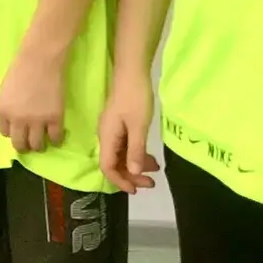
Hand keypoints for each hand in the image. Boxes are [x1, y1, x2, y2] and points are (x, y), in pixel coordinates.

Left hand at [0, 46, 65, 153]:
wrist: (40, 59)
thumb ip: (8, 108)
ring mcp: (36, 120)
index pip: (5, 133)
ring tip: (43, 141)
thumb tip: (15, 123)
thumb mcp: (5, 91)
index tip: (19, 129)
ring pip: (37, 145)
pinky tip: (56, 136)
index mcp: (2, 111)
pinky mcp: (54, 118)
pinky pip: (55, 138)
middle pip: (19, 144)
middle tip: (30, 143)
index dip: (13, 132)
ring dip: (39, 146)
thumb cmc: (21, 69)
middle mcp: (17, 120)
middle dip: (24, 146)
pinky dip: (56, 140)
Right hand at [98, 73, 159, 192]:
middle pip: (114, 162)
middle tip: (151, 183)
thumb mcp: (139, 126)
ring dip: (136, 164)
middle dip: (131, 175)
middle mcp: (106, 135)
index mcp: (107, 137)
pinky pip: (125, 145)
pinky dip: (136, 153)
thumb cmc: (135, 98)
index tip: (137, 190)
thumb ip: (136, 150)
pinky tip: (150, 156)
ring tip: (155, 169)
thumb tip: (133, 173)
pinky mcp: (119, 123)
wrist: (132, 72)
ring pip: (121, 154)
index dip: (120, 181)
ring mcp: (112, 129)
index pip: (108, 167)